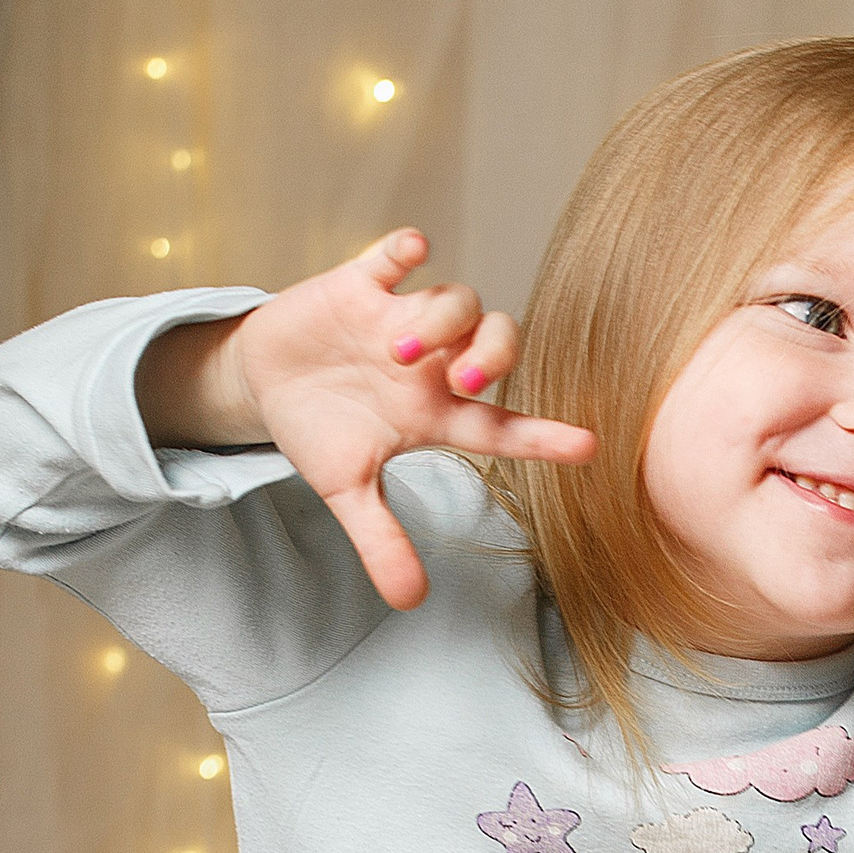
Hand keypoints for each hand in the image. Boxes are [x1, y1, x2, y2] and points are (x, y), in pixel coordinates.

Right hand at [234, 227, 596, 609]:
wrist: (265, 381)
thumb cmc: (321, 429)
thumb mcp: (346, 491)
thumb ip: (382, 541)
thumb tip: (409, 603)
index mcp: (436, 413)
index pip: (502, 425)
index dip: (544, 436)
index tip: (588, 447)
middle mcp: (432, 362)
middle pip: (496, 341)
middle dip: (492, 354)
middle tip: (462, 378)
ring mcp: (400, 318)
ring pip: (455, 299)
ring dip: (438, 320)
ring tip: (395, 351)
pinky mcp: (360, 285)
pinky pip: (395, 254)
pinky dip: (405, 249)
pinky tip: (410, 250)